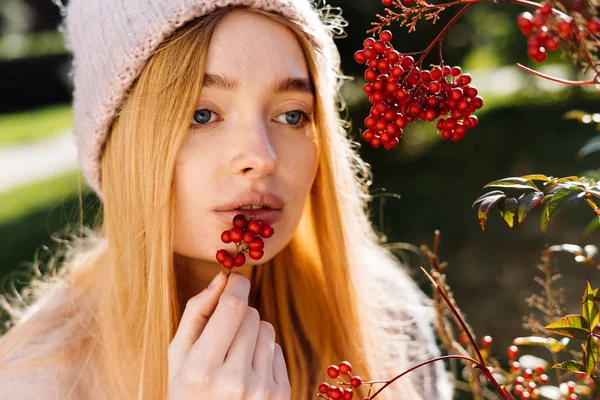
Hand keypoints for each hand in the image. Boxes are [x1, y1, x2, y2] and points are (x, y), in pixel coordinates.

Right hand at [168, 272, 290, 398]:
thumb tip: (222, 277)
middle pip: (251, 315)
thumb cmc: (188, 391)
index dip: (236, 285)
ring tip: (233, 355)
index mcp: (201, 369)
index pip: (233, 307)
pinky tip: (247, 372)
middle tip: (223, 332)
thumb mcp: (178, 356)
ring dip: (252, 333)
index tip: (234, 279)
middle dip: (238, 313)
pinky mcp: (280, 394)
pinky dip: (263, 353)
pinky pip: (277, 349)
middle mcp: (234, 381)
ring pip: (267, 329)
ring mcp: (261, 390)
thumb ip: (197, 313)